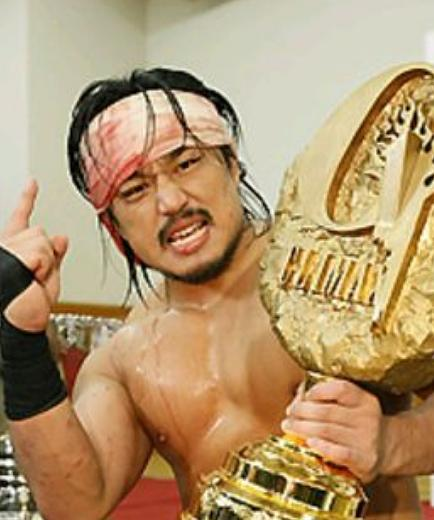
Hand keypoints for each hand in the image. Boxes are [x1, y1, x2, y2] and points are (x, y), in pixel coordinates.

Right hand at [0, 180, 67, 330]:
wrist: (20, 323)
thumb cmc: (28, 308)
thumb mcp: (46, 277)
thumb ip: (52, 255)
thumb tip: (60, 237)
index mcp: (11, 250)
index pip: (20, 218)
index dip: (27, 198)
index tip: (33, 183)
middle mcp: (5, 247)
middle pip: (40, 232)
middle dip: (46, 255)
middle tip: (35, 279)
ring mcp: (6, 250)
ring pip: (43, 240)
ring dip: (46, 264)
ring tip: (32, 282)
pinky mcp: (12, 255)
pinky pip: (43, 252)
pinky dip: (44, 268)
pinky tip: (32, 280)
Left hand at [281, 379, 384, 483]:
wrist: (386, 449)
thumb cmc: (354, 423)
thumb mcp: (347, 405)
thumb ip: (322, 397)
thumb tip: (296, 401)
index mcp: (364, 399)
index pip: (340, 389)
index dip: (318, 391)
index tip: (304, 396)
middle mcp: (368, 418)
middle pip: (327, 412)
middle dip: (302, 412)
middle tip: (290, 414)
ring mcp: (367, 440)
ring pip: (327, 430)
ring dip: (302, 428)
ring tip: (288, 426)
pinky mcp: (364, 460)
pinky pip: (339, 453)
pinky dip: (322, 446)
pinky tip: (309, 442)